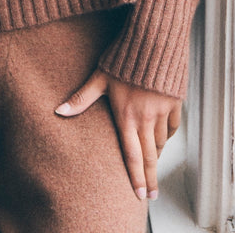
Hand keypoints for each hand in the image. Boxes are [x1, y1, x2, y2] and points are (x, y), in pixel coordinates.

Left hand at [55, 69, 181, 200]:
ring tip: (154, 163)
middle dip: (151, 178)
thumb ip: (82, 98)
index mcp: (127, 116)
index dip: (136, 177)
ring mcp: (163, 110)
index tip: (140, 195)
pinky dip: (169, 135)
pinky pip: (174, 126)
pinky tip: (165, 138)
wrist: (153, 39)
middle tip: (152, 194)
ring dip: (158, 154)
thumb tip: (59, 110)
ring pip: (162, 141)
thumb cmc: (124, 56)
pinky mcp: (175, 101)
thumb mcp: (100, 77)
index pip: (132, 155)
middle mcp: (146, 118)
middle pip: (150, 156)